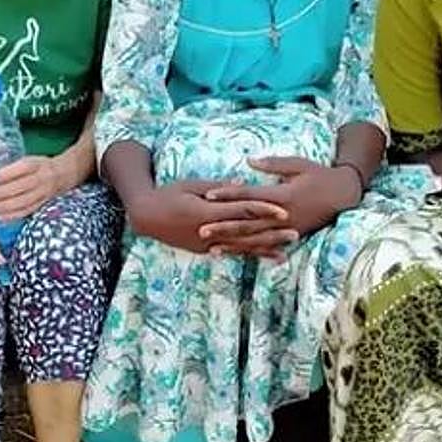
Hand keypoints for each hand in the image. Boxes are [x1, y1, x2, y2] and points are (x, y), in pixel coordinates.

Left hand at [0, 156, 61, 221]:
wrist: (63, 175)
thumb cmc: (39, 167)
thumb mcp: (31, 159)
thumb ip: (14, 166)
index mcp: (38, 164)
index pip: (25, 166)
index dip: (10, 172)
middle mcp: (43, 178)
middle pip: (23, 186)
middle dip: (3, 192)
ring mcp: (44, 192)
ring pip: (24, 201)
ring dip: (5, 206)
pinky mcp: (43, 204)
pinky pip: (28, 211)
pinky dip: (13, 215)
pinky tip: (0, 217)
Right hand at [127, 179, 290, 254]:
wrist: (146, 217)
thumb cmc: (167, 195)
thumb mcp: (190, 185)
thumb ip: (216, 188)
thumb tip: (241, 184)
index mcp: (206, 213)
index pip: (240, 211)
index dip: (263, 211)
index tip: (283, 210)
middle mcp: (209, 233)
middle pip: (246, 233)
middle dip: (271, 234)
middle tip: (295, 233)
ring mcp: (207, 245)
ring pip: (241, 248)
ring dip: (265, 249)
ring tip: (287, 250)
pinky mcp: (205, 251)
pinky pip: (232, 254)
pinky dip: (250, 256)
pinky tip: (267, 258)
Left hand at [199, 158, 361, 255]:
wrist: (343, 195)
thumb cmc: (319, 175)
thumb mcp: (298, 164)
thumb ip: (273, 164)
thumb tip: (249, 160)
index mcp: (282, 195)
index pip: (250, 196)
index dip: (228, 195)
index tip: (208, 196)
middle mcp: (283, 215)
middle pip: (248, 222)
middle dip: (224, 227)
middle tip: (201, 230)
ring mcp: (287, 229)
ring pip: (255, 239)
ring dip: (233, 244)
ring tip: (211, 247)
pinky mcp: (290, 237)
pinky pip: (266, 247)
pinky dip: (249, 252)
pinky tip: (234, 255)